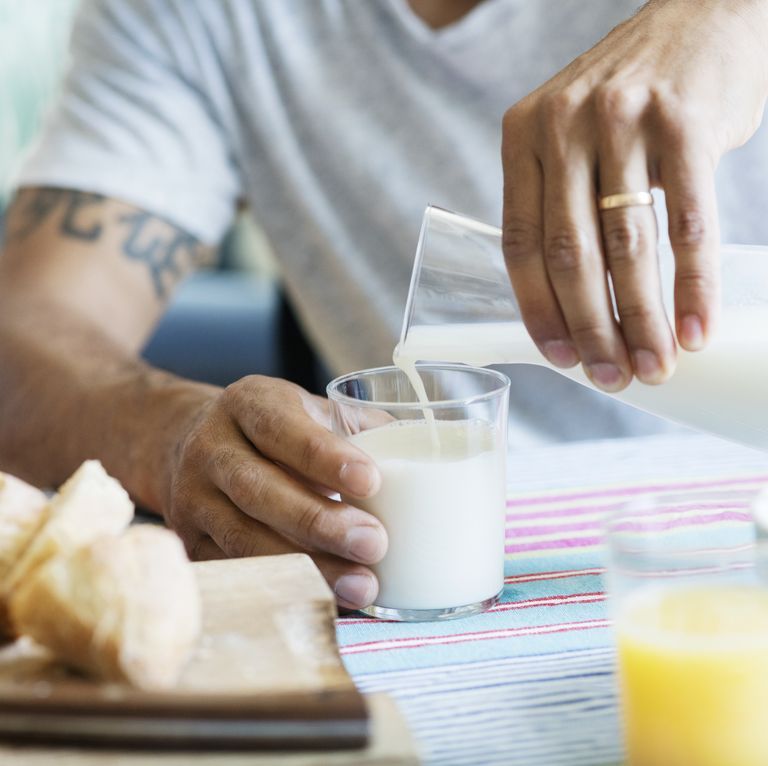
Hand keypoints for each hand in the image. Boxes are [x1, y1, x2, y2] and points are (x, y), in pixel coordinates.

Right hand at [164, 375, 386, 609]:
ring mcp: (192, 498)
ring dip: (306, 565)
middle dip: (320, 522)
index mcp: (247, 404)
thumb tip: (420, 447)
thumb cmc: (274, 429)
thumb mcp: (306, 409)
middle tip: (374, 543)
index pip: (281, 428)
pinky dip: (282, 585)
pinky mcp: (191, 542)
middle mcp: (210, 448)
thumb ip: (357, 426)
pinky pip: (236, 570)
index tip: (372, 481)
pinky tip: (326, 596)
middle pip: (259, 489)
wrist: (193, 444)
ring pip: (245, 537)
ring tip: (362, 585)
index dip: (324, 456)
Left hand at [501, 0, 767, 390]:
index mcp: (523, 139)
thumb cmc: (629, 98)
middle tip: (612, 377)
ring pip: (626, 247)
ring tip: (653, 365)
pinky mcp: (683, 123)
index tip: (559, 358)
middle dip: (591, 329)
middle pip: (570, 255)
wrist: (700, 16)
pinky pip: (686, 223)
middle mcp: (563, 128)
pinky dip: (692, 284)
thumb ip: (558, 202)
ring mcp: (622, 122)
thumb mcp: (569, 136)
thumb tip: (568, 302)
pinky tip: (695, 327)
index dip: (538, 310)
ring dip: (641, 319)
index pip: (520, 244)